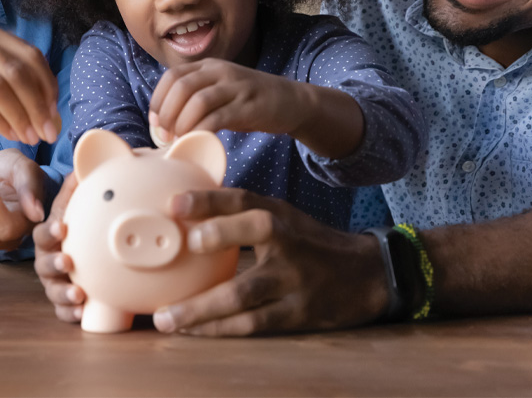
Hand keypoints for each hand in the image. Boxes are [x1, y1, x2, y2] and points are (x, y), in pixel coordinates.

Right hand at [0, 18, 60, 144]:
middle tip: (49, 131)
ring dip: (22, 115)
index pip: (29, 54)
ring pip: (2, 85)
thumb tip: (48, 109)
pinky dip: (0, 120)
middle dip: (39, 104)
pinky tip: (10, 134)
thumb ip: (7, 81)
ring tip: (31, 137)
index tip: (55, 112)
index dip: (47, 85)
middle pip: (19, 70)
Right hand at [33, 172, 85, 321]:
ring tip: (79, 294)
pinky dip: (70, 313)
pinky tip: (83, 314)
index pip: (43, 232)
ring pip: (53, 290)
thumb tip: (81, 166)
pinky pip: (62, 311)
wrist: (71, 241)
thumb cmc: (72, 220)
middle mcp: (47, 259)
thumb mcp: (72, 203)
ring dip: (64, 292)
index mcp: (49, 235)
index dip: (51, 230)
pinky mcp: (64, 300)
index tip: (62, 227)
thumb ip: (74, 188)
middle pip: (44, 264)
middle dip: (55, 263)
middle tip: (68, 261)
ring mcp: (54, 281)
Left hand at [149, 59, 294, 141]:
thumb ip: (195, 98)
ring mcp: (236, 87)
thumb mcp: (220, 90)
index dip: (157, 99)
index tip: (155, 122)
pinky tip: (198, 141)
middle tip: (164, 135)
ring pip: (197, 101)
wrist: (292, 101)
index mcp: (209, 66)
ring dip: (181, 124)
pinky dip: (202, 131)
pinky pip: (218, 118)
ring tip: (178, 140)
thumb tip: (163, 121)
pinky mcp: (249, 106)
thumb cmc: (249, 102)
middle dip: (166, 113)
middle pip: (181, 86)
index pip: (172, 76)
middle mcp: (220, 71)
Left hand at [151, 189, 387, 335]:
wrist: (366, 276)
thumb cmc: (309, 243)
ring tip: (165, 318)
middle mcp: (288, 241)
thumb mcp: (283, 218)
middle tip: (184, 244)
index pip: (243, 199)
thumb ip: (242, 215)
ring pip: (245, 293)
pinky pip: (253, 324)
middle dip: (219, 235)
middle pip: (255, 231)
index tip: (175, 202)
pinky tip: (192, 332)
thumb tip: (186, 214)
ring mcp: (294, 280)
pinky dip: (220, 329)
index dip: (210, 198)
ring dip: (202, 308)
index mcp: (279, 214)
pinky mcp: (297, 314)